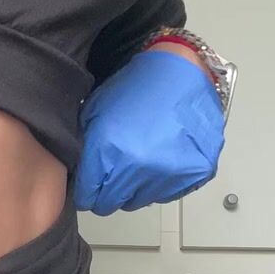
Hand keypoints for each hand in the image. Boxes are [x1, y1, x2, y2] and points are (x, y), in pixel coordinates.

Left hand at [73, 49, 226, 214]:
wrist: (180, 69)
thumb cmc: (137, 87)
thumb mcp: (96, 113)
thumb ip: (85, 151)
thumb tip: (79, 178)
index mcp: (111, 151)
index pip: (88, 196)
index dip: (85, 191)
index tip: (87, 188)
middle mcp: (140, 167)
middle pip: (112, 203)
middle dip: (107, 192)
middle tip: (110, 175)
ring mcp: (171, 173)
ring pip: (140, 201)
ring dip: (134, 188)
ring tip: (137, 161)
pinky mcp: (195, 173)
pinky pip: (167, 194)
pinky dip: (159, 183)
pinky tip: (158, 160)